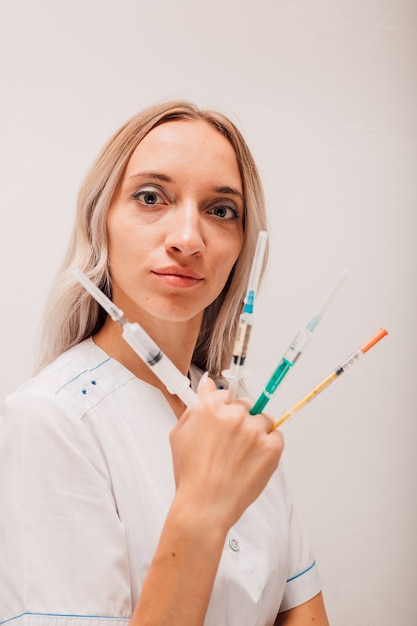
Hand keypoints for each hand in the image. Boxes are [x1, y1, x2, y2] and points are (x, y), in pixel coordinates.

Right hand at [169, 374, 283, 531]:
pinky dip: (269, 447)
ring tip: (243, 456)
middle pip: (248, 405)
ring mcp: (254, 430)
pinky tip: (253, 461)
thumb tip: (208, 384)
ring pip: (264, 419)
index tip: (227, 423)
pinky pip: (277, 436)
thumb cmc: (191, 474)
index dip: (226, 412)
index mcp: (210, 408)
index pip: (228, 395)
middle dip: (242, 420)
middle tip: (233, 445)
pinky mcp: (271, 447)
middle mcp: (234, 415)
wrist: (204, 506)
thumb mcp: (181, 434)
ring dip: (257, 432)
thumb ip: (196, 404)